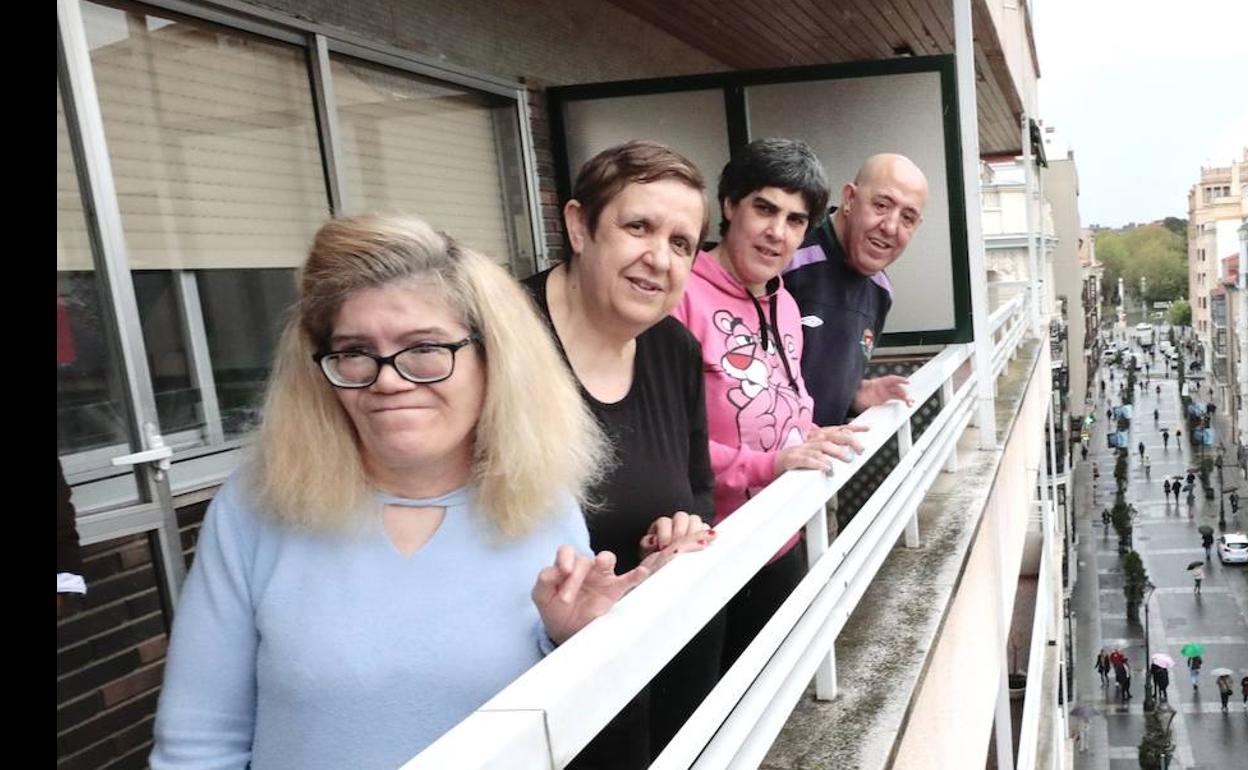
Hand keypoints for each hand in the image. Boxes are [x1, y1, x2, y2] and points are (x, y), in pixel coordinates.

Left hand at [533, 546, 648, 645]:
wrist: (566, 632)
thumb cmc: (554, 608)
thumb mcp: (541, 596)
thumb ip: (544, 580)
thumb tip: (555, 570)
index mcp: (566, 565)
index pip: (566, 552)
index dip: (565, 559)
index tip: (563, 572)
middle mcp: (584, 567)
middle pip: (584, 559)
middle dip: (575, 577)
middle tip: (567, 599)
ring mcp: (601, 577)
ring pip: (607, 559)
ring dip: (603, 561)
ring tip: (601, 564)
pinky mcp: (614, 590)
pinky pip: (627, 579)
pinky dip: (635, 575)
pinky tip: (641, 572)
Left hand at [639, 511, 713, 556]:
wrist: (668, 562)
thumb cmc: (656, 555)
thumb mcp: (648, 550)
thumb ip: (647, 544)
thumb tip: (653, 541)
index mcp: (663, 524)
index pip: (664, 522)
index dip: (664, 534)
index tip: (663, 548)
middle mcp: (677, 521)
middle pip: (681, 518)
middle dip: (679, 534)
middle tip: (678, 548)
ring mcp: (692, 525)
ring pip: (695, 520)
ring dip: (693, 533)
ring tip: (691, 548)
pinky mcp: (704, 533)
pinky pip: (707, 529)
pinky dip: (706, 537)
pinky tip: (704, 547)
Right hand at [774, 434, 854, 475]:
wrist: (772, 464)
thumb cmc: (797, 459)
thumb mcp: (816, 452)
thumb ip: (831, 451)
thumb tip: (851, 453)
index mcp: (817, 437)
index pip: (837, 429)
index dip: (853, 428)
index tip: (867, 429)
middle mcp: (811, 440)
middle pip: (833, 436)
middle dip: (849, 441)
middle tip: (861, 450)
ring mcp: (802, 449)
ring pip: (822, 447)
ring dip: (836, 452)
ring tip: (847, 459)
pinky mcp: (794, 458)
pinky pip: (807, 460)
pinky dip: (818, 463)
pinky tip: (827, 468)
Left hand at [854, 375, 912, 410]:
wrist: (855, 399)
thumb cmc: (857, 392)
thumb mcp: (859, 388)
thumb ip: (863, 386)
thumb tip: (863, 384)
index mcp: (878, 382)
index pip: (891, 379)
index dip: (899, 380)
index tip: (907, 382)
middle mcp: (884, 387)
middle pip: (897, 388)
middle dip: (904, 393)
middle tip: (909, 399)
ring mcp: (885, 393)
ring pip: (899, 394)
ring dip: (905, 398)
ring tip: (910, 403)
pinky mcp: (886, 400)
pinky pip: (896, 399)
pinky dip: (902, 401)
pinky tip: (907, 404)